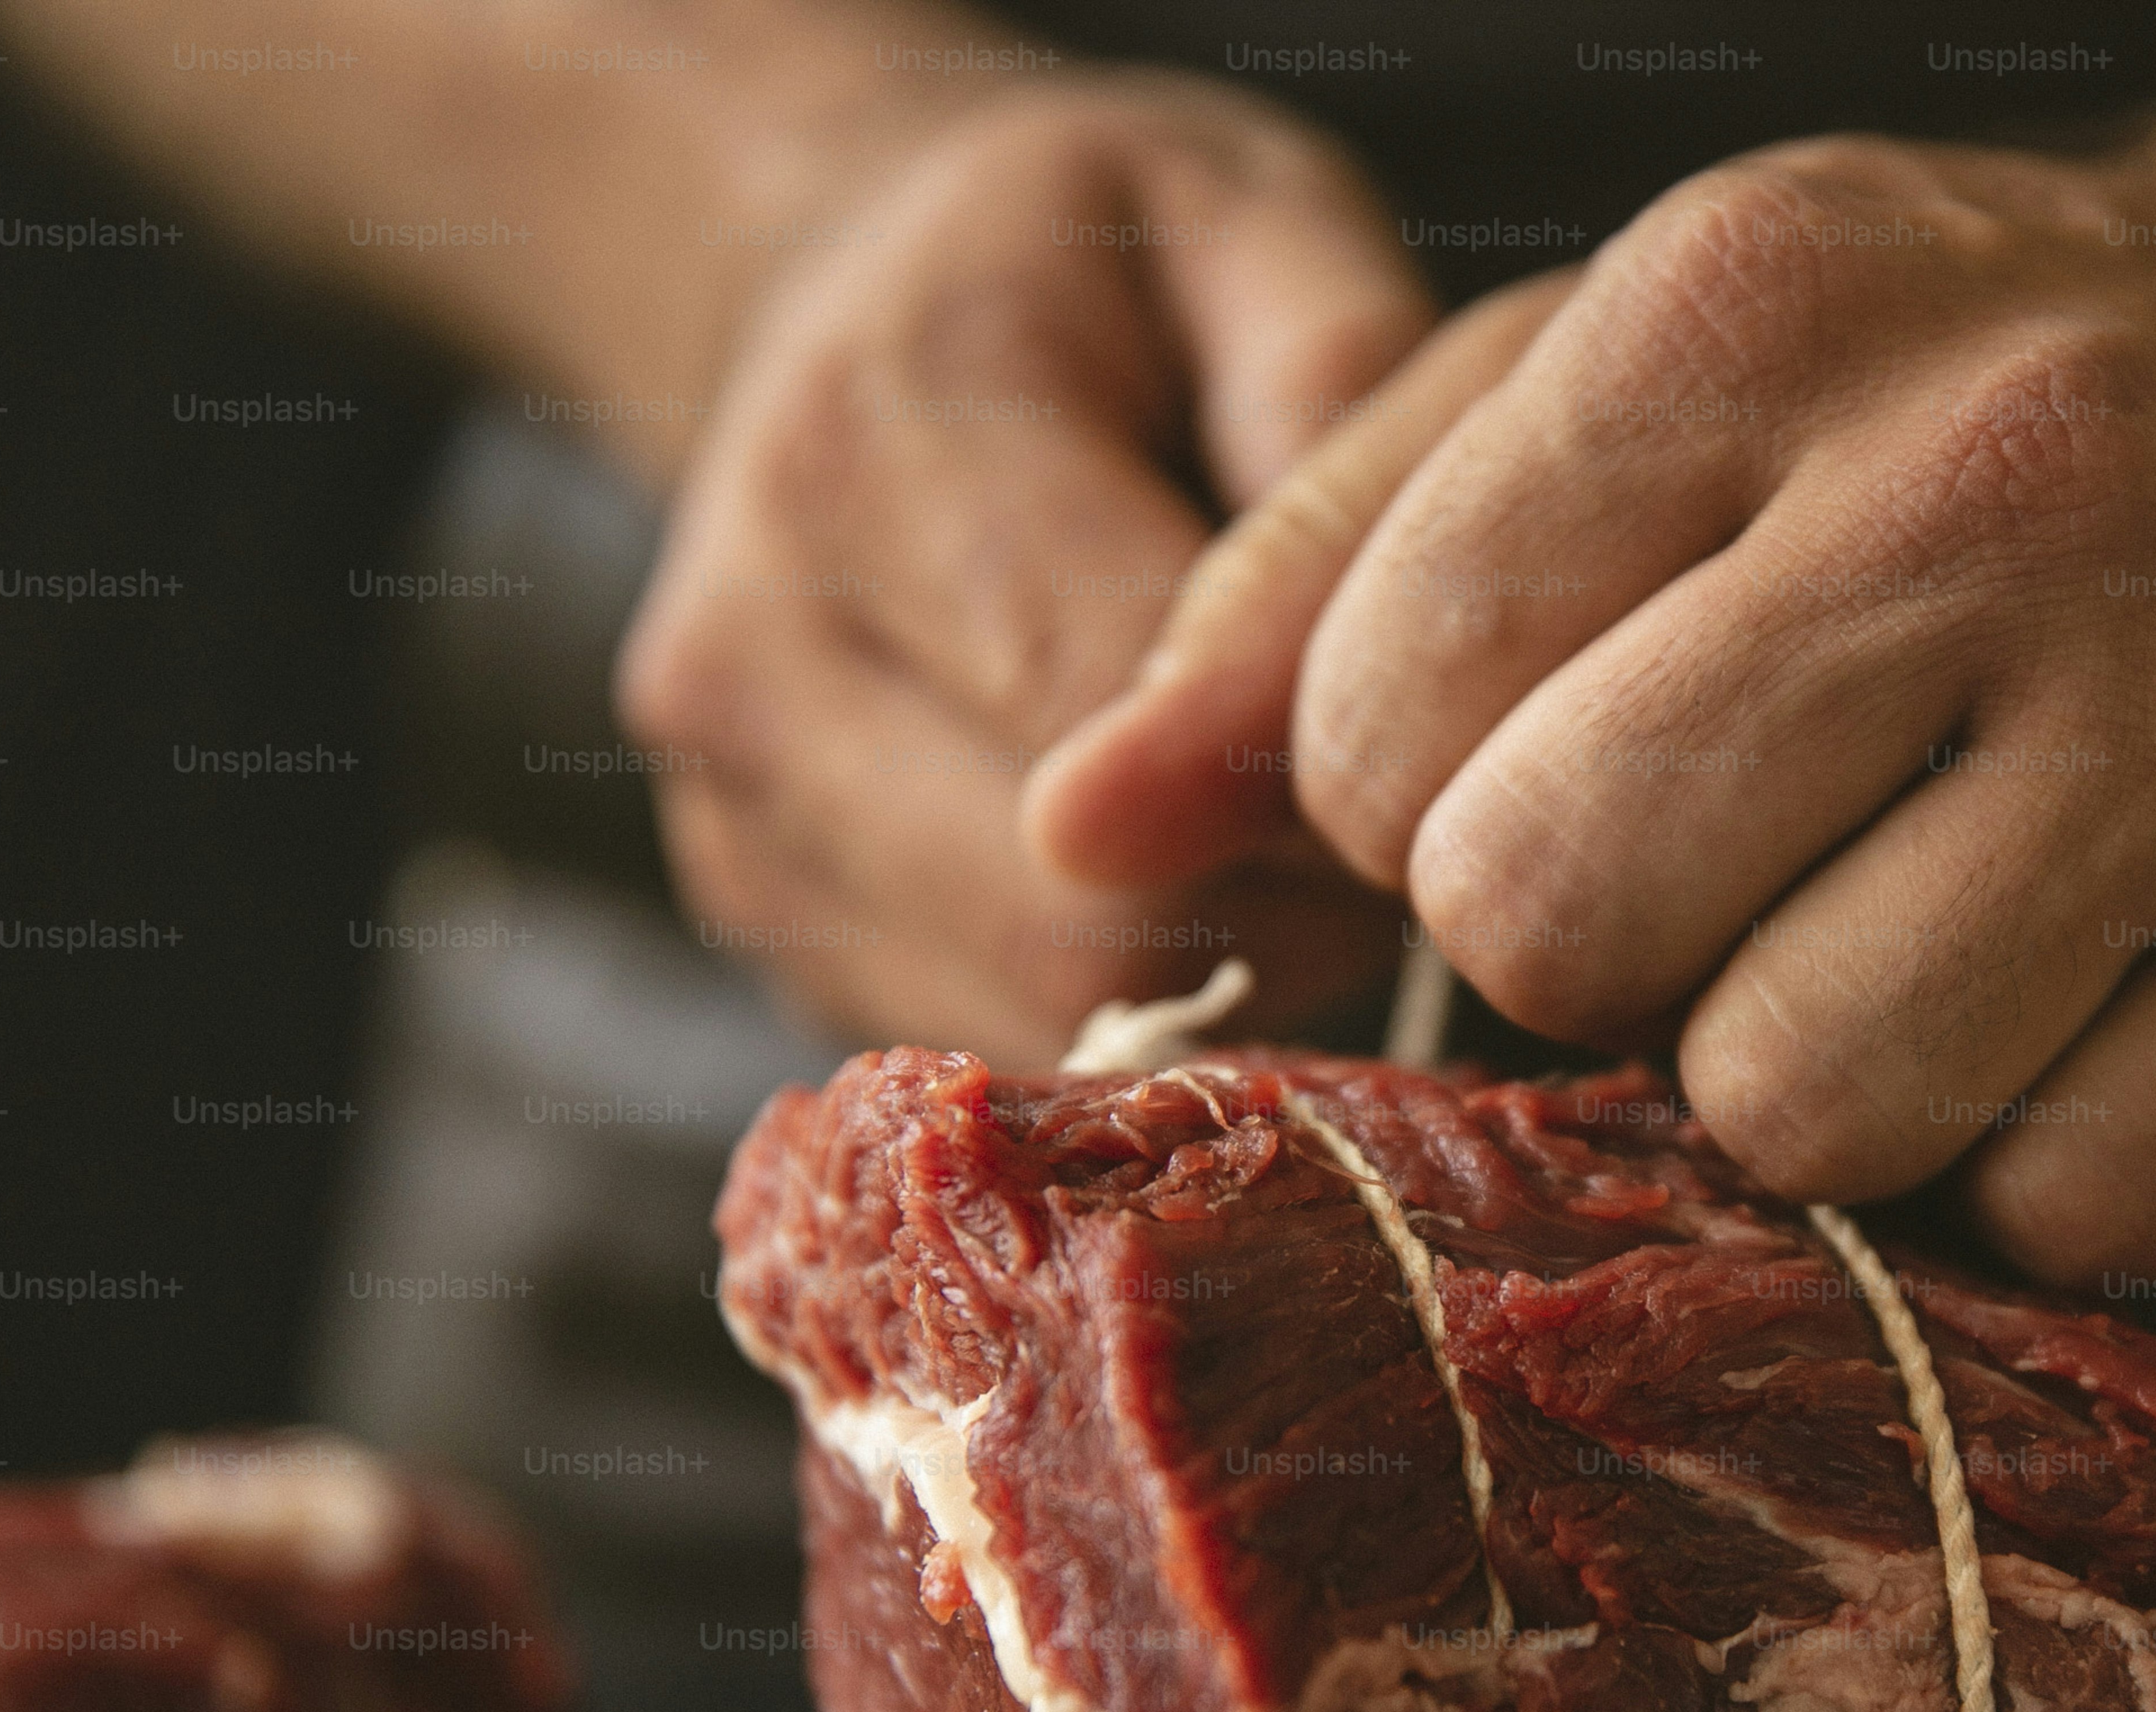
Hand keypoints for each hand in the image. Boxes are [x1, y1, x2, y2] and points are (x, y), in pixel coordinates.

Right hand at [617, 68, 1432, 1059]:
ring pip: (1039, 1017)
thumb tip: (1399, 632)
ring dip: (1213, 969)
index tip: (1422, 749)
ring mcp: (733, 816)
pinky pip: (989, 1046)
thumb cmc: (1084, 264)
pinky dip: (1123, 1003)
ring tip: (1271, 830)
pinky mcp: (765, 922)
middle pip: (1074, 921)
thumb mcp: (1242, 220)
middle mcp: (750, 655)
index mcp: (867, 449)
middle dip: (1277, 903)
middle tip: (1370, 812)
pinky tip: (1171, 877)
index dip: (1312, 786)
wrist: (840, 297)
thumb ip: (1335, 389)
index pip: (1115, 725)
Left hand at [1025, 135, 2155, 1279]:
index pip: (1380, 735)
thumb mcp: (1607, 391)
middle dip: (1590, 955)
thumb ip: (1304, 587)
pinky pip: (2083, 1209)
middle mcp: (2008, 485)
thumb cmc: (1943, 391)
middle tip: (1722, 870)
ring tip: (1895, 933)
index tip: (1554, 750)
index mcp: (1750, 316)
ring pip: (1821, 1104)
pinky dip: (2036, 1161)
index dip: (1416, 805)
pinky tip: (2072, 1000)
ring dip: (1807, 1080)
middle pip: (1570, 926)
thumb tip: (1077, 837)